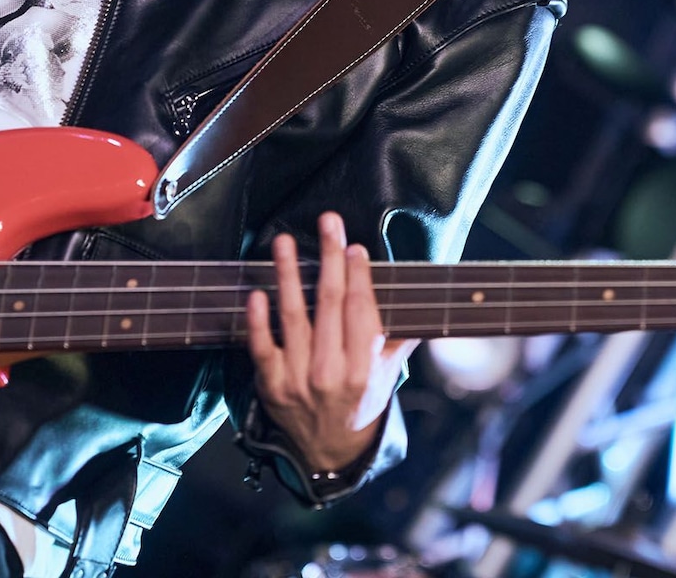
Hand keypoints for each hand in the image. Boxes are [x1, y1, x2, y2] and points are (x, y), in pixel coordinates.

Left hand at [246, 212, 417, 472]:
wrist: (329, 452)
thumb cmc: (361, 402)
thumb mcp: (388, 374)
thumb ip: (399, 336)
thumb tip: (418, 296)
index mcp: (364, 369)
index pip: (360, 311)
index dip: (357, 276)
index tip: (354, 247)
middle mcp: (331, 373)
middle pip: (329, 304)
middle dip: (329, 258)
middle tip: (328, 222)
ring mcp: (297, 379)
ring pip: (292, 317)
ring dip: (289, 275)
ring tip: (285, 242)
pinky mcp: (270, 384)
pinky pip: (261, 347)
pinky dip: (258, 320)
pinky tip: (258, 292)